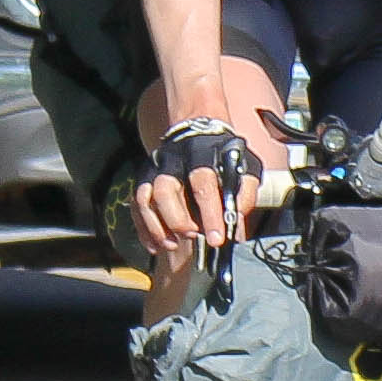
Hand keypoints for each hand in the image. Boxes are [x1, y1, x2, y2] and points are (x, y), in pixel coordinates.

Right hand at [137, 118, 262, 258]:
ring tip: (171, 244)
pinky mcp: (143, 181)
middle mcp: (172, 161)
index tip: (216, 238)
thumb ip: (245, 192)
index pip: (202, 183)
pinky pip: (136, 207)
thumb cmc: (223, 158)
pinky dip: (144, 229)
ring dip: (156, 227)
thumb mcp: (245, 166)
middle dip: (176, 220)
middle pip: (165, 189)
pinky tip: (155, 245)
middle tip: (191, 236)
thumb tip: (237, 219)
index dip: (210, 213)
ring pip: (144, 198)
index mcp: (201, 155)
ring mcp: (154, 170)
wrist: (197, 134)